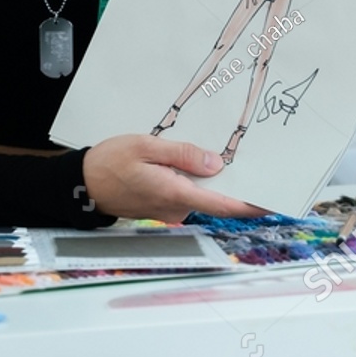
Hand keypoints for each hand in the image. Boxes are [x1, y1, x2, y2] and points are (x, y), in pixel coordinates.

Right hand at [82, 136, 268, 221]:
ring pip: (201, 196)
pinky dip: (196, 182)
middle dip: (235, 184)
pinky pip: (188, 195)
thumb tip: (214, 164)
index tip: (272, 202)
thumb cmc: (109, 163)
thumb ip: (182, 154)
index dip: (250, 205)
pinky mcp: (163, 207)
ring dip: (212, 181)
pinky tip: (194, 163)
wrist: (83, 184)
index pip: (222, 205)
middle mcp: (176, 207)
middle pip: (216, 199)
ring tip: (221, 155)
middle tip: (252, 163)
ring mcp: (170, 210)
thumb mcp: (145, 146)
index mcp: (175, 193)